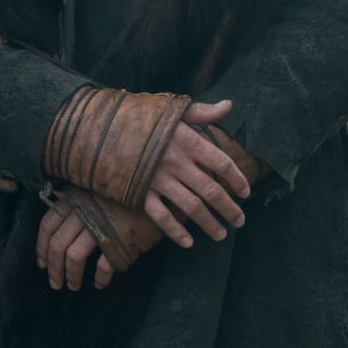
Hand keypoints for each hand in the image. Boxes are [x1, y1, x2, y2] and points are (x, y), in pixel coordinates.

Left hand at [36, 196, 115, 291]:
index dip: (41, 247)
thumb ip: (78, 204)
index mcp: (74, 197)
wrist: (157, 189)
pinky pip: (103, 264)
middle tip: (55, 283)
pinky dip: (100, 278)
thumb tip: (59, 232)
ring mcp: (101, 224)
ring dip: (71, 276)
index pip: (47, 225)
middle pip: (57, 244)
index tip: (42, 264)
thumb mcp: (96, 190)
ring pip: (74, 256)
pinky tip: (100, 284)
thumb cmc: (124, 191)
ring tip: (73, 286)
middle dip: (54, 268)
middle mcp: (84, 210)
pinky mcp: (120, 238)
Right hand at [144, 99, 247, 247]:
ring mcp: (159, 180)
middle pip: (211, 190)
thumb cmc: (142, 118)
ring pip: (191, 207)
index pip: (221, 163)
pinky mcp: (141, 193)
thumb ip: (203, 113)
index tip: (246, 192)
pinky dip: (176, 232)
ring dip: (209, 224)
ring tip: (222, 234)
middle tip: (240, 221)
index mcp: (187, 141)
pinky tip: (188, 242)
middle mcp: (177, 162)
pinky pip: (162, 217)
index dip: (237, 179)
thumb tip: (228, 105)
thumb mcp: (173, 111)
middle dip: (229, 208)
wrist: (102, 128)